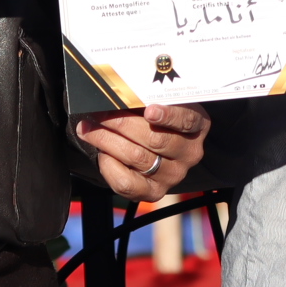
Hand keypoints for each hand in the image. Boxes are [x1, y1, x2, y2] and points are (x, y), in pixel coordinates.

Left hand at [76, 104, 210, 200]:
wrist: (156, 144)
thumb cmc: (155, 118)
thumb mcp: (160, 103)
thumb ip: (146, 98)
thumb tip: (117, 94)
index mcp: (198, 125)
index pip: (187, 120)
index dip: (168, 116)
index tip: (149, 110)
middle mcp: (190, 152)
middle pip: (155, 139)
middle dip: (121, 123)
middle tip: (98, 113)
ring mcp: (174, 175)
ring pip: (136, 158)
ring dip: (106, 140)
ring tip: (88, 129)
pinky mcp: (155, 192)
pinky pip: (126, 183)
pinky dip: (109, 165)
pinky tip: (101, 152)